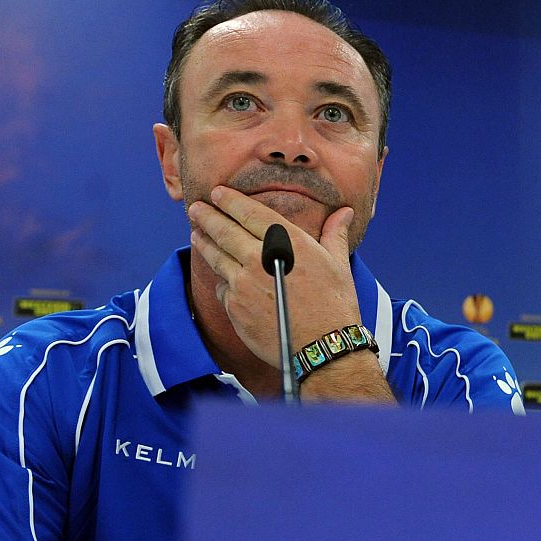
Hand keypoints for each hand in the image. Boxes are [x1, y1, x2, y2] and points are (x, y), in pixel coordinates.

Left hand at [188, 186, 361, 366]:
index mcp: (287, 242)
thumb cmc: (335, 305)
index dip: (230, 200)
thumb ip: (335, 234)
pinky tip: (220, 276)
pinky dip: (222, 280)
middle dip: (207, 216)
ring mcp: (243, 282)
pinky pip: (222, 288)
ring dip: (204, 242)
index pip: (250, 212)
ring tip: (196, 234)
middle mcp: (260, 257)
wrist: (323, 347)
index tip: (218, 193)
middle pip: (225, 230)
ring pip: (216, 256)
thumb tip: (345, 212)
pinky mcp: (235, 306)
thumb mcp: (339, 264)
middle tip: (195, 208)